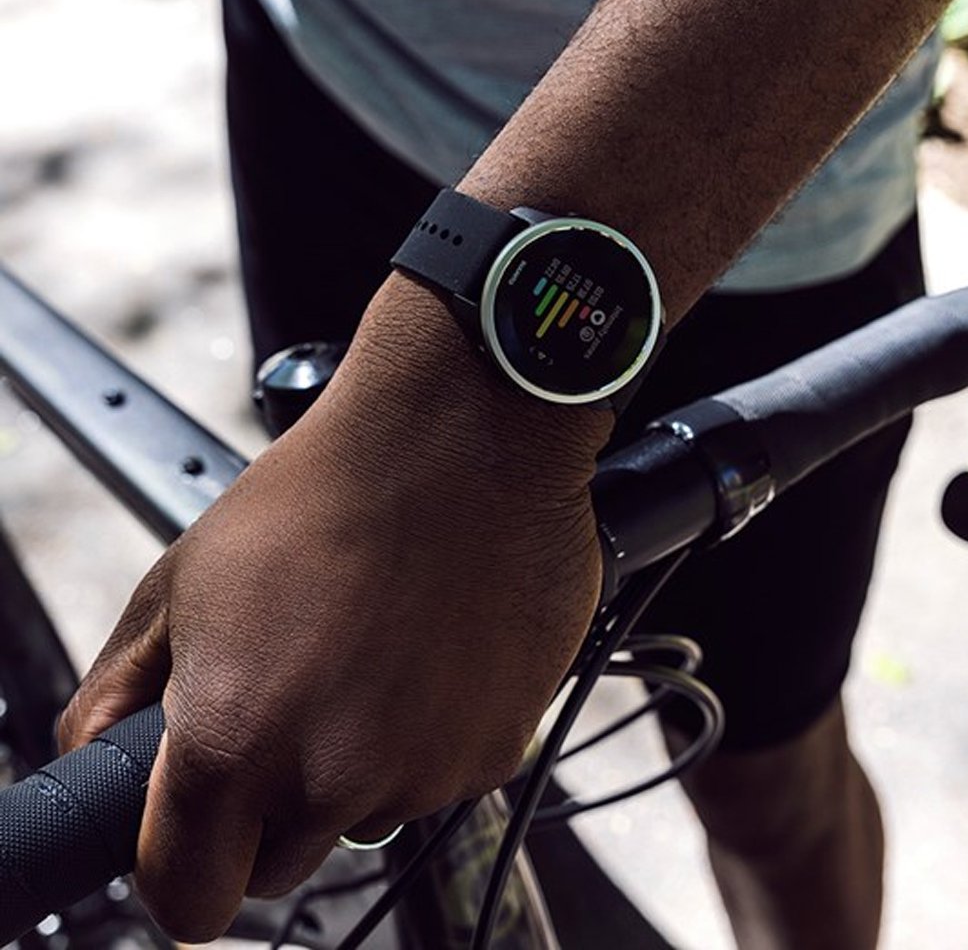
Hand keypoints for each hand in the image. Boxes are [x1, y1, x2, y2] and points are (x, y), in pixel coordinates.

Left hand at [59, 274, 611, 940]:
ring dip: (362, 760)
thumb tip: (100, 753)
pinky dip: (431, 732)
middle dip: (274, 806)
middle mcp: (337, 774)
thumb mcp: (185, 578)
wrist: (458, 437)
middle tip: (294, 703)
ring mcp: (428, 768)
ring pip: (369, 812)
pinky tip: (428, 649)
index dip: (185, 867)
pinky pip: (443, 774)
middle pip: (283, 862)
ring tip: (371, 653)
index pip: (189, 900)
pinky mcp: (498, 746)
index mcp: (238, 740)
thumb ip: (119, 693)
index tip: (199, 835)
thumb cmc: (327, 490)